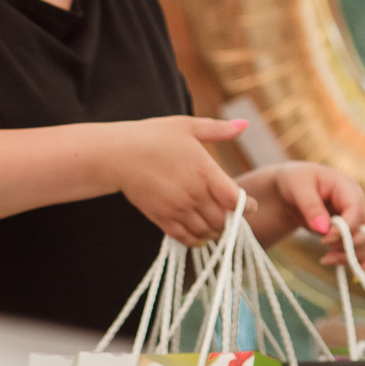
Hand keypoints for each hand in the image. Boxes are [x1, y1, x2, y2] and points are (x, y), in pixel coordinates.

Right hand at [111, 115, 248, 244]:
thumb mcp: (187, 126)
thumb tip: (245, 125)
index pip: (236, 199)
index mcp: (205, 171)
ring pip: (206, 232)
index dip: (246, 206)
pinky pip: (185, 238)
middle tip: (232, 218)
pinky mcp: (161, 218)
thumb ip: (218, 129)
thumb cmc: (152, 136)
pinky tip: (198, 234)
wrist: (116, 154)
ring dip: (215, 232)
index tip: (248, 205)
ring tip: (216, 226)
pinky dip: (196, 240)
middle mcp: (194, 194)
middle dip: (231, 221)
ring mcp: (177, 208)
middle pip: (223, 220)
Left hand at [240, 162, 364, 264]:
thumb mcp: (297, 186)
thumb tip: (323, 230)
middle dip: (351, 243)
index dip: (345, 228)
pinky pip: (364, 250)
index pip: (357, 210)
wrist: (291, 189)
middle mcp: (359, 202)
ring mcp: (359, 218)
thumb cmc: (295, 181)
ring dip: (351, 255)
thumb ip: (310, 206)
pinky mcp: (353, 232)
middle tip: (324, 245)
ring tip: (325, 259)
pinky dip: (355, 262)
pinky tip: (338, 264)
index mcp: (347, 186)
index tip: (323, 238)